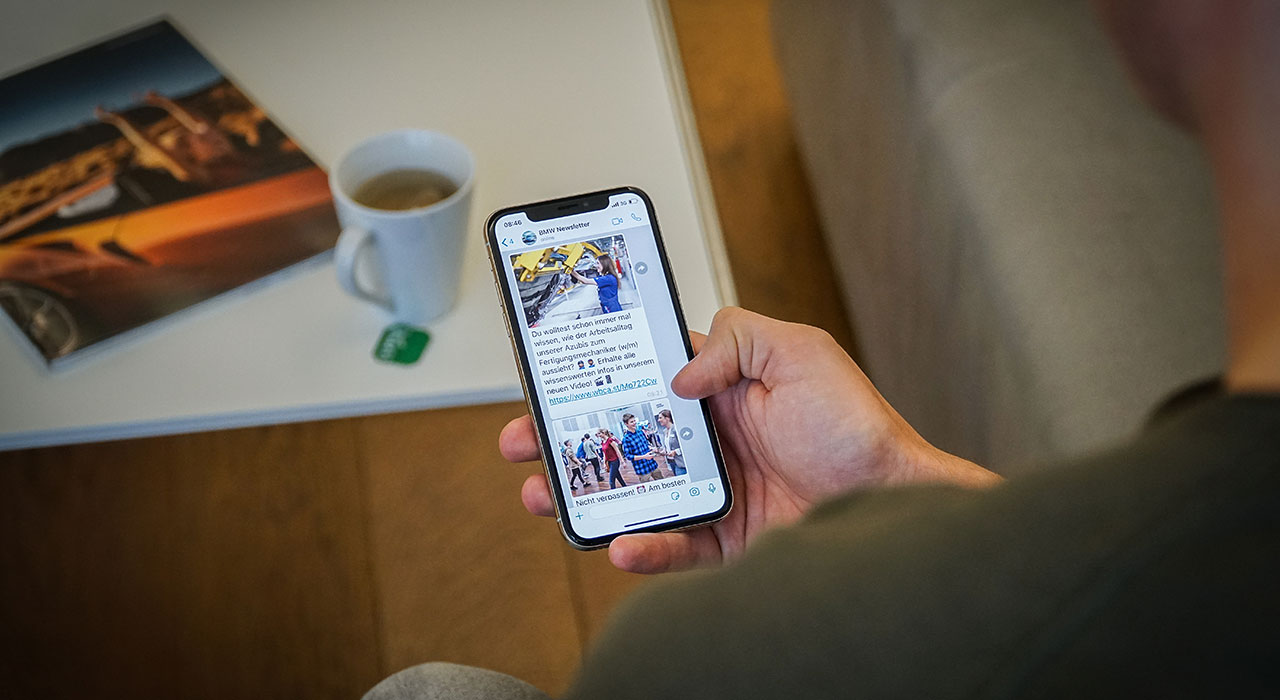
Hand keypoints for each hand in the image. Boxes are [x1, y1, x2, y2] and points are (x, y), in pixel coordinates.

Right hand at [499, 308, 998, 573]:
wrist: (891, 500)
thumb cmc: (857, 426)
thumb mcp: (801, 353)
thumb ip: (737, 340)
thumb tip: (679, 374)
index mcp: (722, 389)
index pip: (644, 377)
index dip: (597, 376)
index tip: (554, 375)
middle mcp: (710, 438)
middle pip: (622, 437)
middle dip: (566, 438)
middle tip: (522, 440)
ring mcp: (712, 489)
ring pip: (631, 491)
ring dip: (584, 492)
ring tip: (545, 493)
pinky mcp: (723, 539)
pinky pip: (671, 545)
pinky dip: (642, 547)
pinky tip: (619, 542)